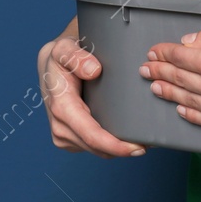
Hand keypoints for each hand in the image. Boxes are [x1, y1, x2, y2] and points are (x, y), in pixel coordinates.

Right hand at [37, 19, 146, 157]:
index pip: (91, 136)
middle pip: (98, 148)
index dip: (115, 145)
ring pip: (98, 151)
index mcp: (61, 109)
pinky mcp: (71, 139)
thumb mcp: (64, 50)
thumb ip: (76, 56)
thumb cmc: (59, 59)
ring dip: (118, 149)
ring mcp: (64, 136)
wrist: (50, 67)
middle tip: (149, 142)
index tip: (138, 146)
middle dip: (123, 149)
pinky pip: (94, 148)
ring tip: (142, 139)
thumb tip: (93, 70)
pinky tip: (125, 136)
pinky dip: (111, 145)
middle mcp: (60, 128)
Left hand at [142, 18, 200, 138]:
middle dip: (160, 72)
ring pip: (190, 101)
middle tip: (146, 70)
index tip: (154, 52)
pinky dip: (191, 115)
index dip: (164, 53)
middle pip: (180, 79)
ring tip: (156, 88)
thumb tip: (191, 42)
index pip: (181, 57)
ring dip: (170, 93)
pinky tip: (182, 110)